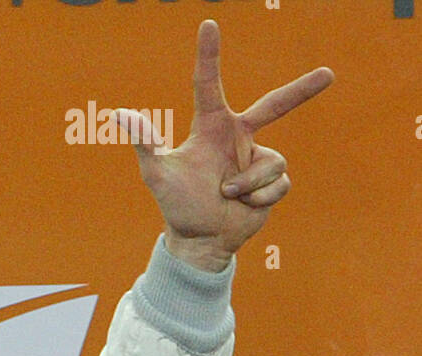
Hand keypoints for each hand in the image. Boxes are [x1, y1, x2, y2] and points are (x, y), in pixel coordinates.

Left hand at [103, 20, 332, 270]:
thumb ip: (144, 142)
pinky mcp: (272, 182)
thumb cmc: (177, 204)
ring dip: (245, 184)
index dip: (209, 55)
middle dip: (302, 90)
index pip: (208, 85)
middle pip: (274, 106)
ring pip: (269, 162)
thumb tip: (119, 114)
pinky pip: (276, 183)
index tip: (208, 24)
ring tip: (226, 194)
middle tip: (328, 75)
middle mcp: (238, 137)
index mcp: (211, 127)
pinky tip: (242, 205)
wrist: (199, 240)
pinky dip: (257, 197)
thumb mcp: (157, 174)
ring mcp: (257, 159)